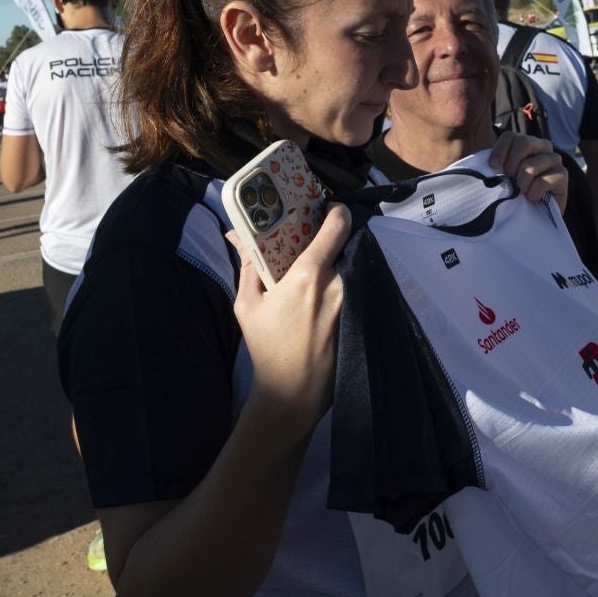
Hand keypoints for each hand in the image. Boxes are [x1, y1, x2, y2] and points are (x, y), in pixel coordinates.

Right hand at [225, 205, 349, 424]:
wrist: (294, 390)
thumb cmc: (267, 346)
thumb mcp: (247, 304)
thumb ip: (248, 265)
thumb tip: (237, 235)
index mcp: (309, 275)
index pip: (336, 227)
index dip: (335, 211)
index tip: (328, 206)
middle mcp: (338, 283)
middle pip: (343, 245)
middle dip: (330, 239)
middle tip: (313, 238)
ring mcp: (353, 300)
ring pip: (349, 266)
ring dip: (337, 263)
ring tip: (318, 268)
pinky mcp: (360, 315)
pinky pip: (355, 286)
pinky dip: (343, 283)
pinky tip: (326, 293)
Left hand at [491, 132, 568, 211]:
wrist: (537, 213)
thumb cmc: (519, 192)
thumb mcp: (505, 176)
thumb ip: (499, 166)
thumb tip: (493, 164)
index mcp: (527, 143)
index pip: (511, 136)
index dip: (500, 150)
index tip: (493, 166)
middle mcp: (543, 146)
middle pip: (524, 142)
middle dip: (511, 166)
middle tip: (511, 182)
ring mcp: (554, 159)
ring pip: (530, 166)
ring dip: (522, 184)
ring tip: (523, 193)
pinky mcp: (563, 174)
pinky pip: (541, 181)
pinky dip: (533, 193)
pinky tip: (534, 198)